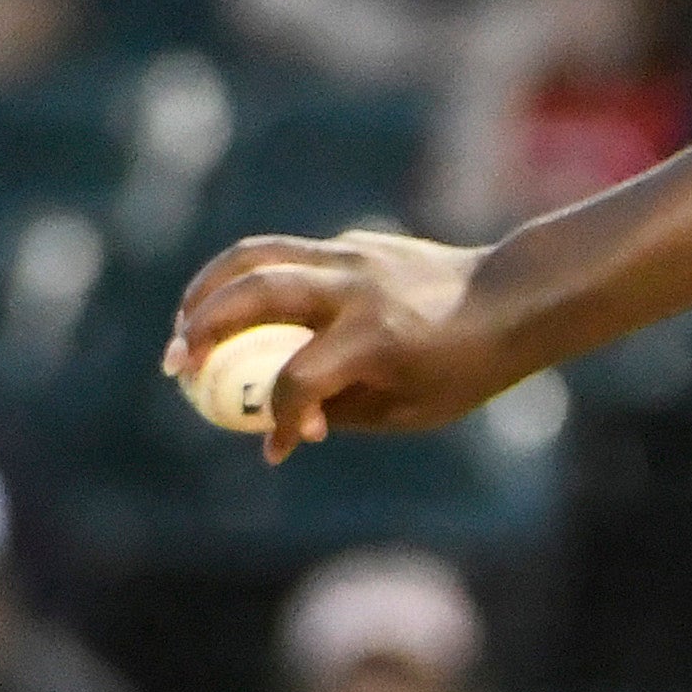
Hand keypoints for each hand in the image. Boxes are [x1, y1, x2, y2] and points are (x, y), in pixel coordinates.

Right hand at [166, 227, 517, 453]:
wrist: (516, 295)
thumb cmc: (466, 365)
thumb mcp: (411, 408)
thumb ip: (340, 411)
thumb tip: (279, 422)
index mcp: (377, 335)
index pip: (299, 377)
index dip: (281, 419)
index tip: (279, 448)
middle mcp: (356, 288)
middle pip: (254, 292)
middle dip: (201, 329)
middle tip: (175, 368)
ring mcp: (352, 256)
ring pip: (255, 255)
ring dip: (205, 289)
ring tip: (183, 328)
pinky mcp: (352, 243)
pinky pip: (285, 256)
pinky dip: (250, 281)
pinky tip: (241, 314)